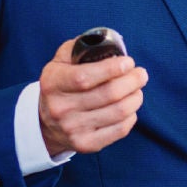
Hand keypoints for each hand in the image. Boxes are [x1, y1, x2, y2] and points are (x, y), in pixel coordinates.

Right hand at [38, 38, 147, 157]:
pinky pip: (119, 130)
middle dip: (132, 81)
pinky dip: (131, 116)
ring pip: (118, 112)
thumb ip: (80, 48)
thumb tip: (108, 43)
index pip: (85, 77)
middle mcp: (61, 108)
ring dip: (135, 97)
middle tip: (141, 74)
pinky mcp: (86, 144)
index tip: (128, 62)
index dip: (112, 69)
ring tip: (137, 89)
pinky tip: (130, 107)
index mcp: (53, 83)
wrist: (45, 123)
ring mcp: (73, 129)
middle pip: (108, 95)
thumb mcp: (60, 62)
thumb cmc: (61, 85)